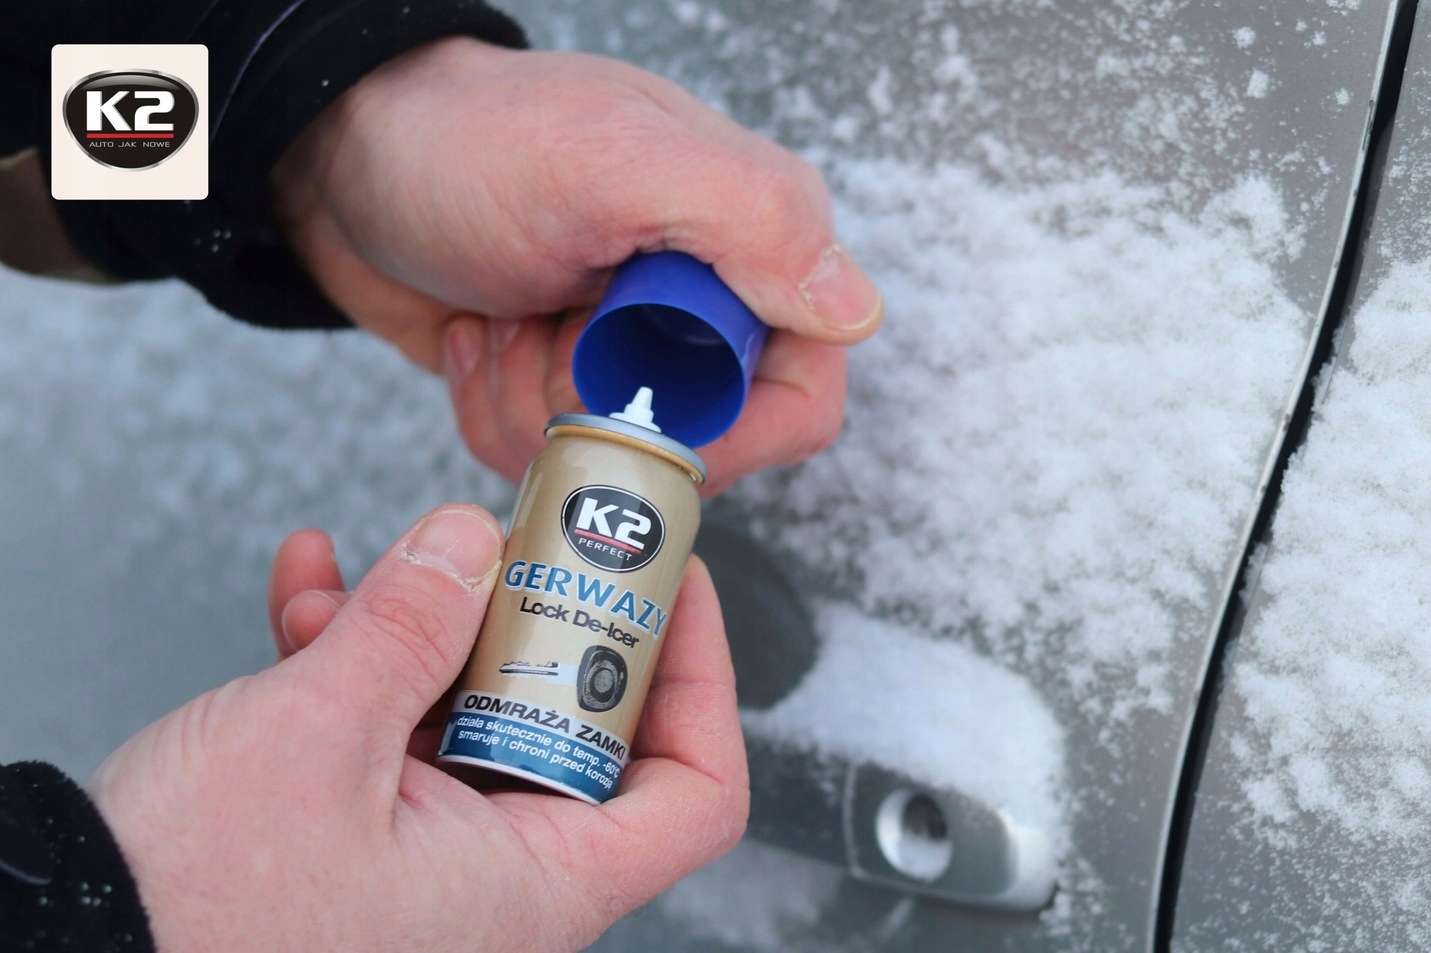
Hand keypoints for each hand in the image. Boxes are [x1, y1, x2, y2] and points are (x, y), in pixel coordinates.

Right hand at [89, 506, 747, 951]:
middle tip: (518, 537)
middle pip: (580, 723)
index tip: (672, 582)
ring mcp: (430, 854)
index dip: (700, 674)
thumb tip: (471, 540)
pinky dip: (361, 653)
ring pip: (474, 709)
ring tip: (378, 565)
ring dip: (432, 623)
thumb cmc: (191, 913)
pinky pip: (392, 727)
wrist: (67, 948)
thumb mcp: (316, 736)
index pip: (693, 788)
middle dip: (540, 617)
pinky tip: (315, 585)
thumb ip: (411, 625)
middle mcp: (500, 875)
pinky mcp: (360, 832)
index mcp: (537, 881)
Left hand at [272, 38, 882, 492]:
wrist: (343, 158)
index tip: (640, 409)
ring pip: (616, 465)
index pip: (802, 396)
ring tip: (501, 320)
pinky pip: (550, 460)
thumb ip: (751, 219)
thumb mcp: (611, 159)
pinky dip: (495, 412)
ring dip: (534, 409)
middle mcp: (701, 306)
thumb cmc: (466, 139)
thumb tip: (851, 310)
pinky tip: (477, 335)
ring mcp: (628, 351)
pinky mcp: (564, 384)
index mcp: (749, 244)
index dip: (728, 430)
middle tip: (544, 334)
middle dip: (604, 415)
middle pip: (701, 446)